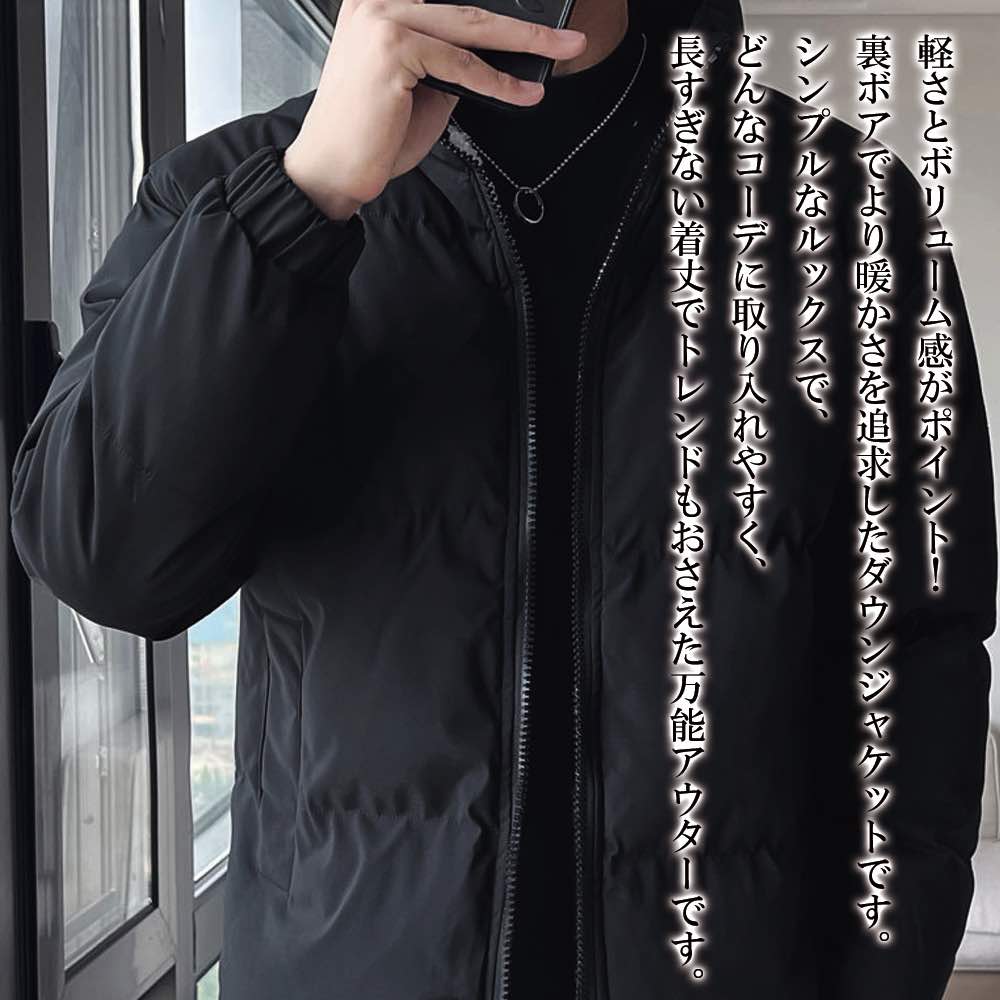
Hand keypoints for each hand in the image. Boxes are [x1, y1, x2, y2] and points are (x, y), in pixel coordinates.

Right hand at [282, 0, 586, 219]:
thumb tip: (497, 57)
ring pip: (472, 27)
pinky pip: (462, 65)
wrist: (332, 170)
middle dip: (526, 23)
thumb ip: (450, 62)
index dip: (497, 7)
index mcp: (380, 2)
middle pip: (470, 7)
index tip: (537, 19)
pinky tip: (524, 94)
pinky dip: (499, 82)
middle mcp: (378, 1)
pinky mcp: (392, 48)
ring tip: (564, 51)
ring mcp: (383, 20)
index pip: (452, 0)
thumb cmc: (370, 134)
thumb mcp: (421, 87)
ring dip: (526, 43)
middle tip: (568, 34)